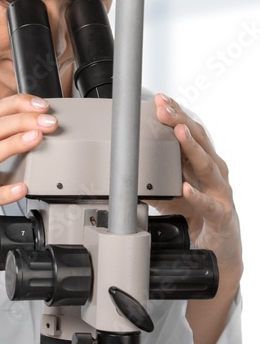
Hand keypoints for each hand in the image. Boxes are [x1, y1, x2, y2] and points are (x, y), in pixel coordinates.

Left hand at [147, 94, 242, 276]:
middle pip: (199, 141)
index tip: (160, 98)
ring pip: (206, 165)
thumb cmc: (195, 212)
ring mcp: (220, 192)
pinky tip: (185, 187)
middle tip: (164, 107)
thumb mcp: (169, 188)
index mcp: (202, 162)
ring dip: (191, 147)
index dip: (176, 114)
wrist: (218, 245)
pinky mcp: (221, 214)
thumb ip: (152, 174)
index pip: (191, 132)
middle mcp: (214, 172)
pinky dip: (196, 195)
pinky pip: (207, 204)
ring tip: (177, 131)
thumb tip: (123, 163)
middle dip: (180, 121)